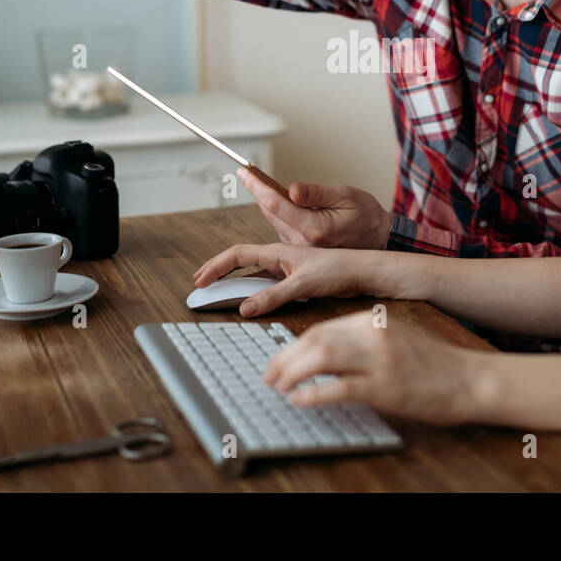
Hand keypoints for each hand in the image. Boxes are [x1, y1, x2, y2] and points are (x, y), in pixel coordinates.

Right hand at [192, 242, 374, 316]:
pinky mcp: (294, 281)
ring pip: (252, 275)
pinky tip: (249, 302)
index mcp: (276, 252)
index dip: (215, 267)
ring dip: (234, 283)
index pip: (237, 255)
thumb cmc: (337, 270)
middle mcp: (278, 258)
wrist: (361, 271)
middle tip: (199, 284)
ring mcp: (285, 269)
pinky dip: (252, 293)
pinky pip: (265, 286)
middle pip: (239, 263)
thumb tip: (246, 308)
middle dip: (218, 272)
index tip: (200, 281)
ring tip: (218, 293)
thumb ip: (274, 296)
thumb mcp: (302, 284)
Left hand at [238, 166, 390, 249]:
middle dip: (258, 191)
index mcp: (315, 228)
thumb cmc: (366, 216)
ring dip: (267, 201)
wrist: (379, 240)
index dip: (257, 187)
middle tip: (247, 174)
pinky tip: (276, 200)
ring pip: (274, 220)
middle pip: (271, 212)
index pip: (276, 204)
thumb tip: (292, 189)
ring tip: (259, 183)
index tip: (244, 173)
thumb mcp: (345, 196)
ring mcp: (302, 248)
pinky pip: (282, 227)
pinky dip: (277, 212)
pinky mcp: (302, 249)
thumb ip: (316, 194)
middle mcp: (304, 242)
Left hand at [262, 311, 481, 425]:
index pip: (320, 328)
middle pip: (315, 339)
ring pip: (322, 357)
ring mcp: (381, 359)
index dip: (292, 346)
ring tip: (279, 388)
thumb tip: (319, 356)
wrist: (468, 379)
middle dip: (284, 358)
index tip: (278, 361)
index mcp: (374, 320)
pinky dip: (314, 393)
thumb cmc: (431, 365)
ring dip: (292, 373)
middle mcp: (375, 334)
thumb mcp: (392, 340)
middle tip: (269, 377)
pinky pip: (340, 387)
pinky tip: (300, 400)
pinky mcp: (387, 386)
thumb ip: (360, 342)